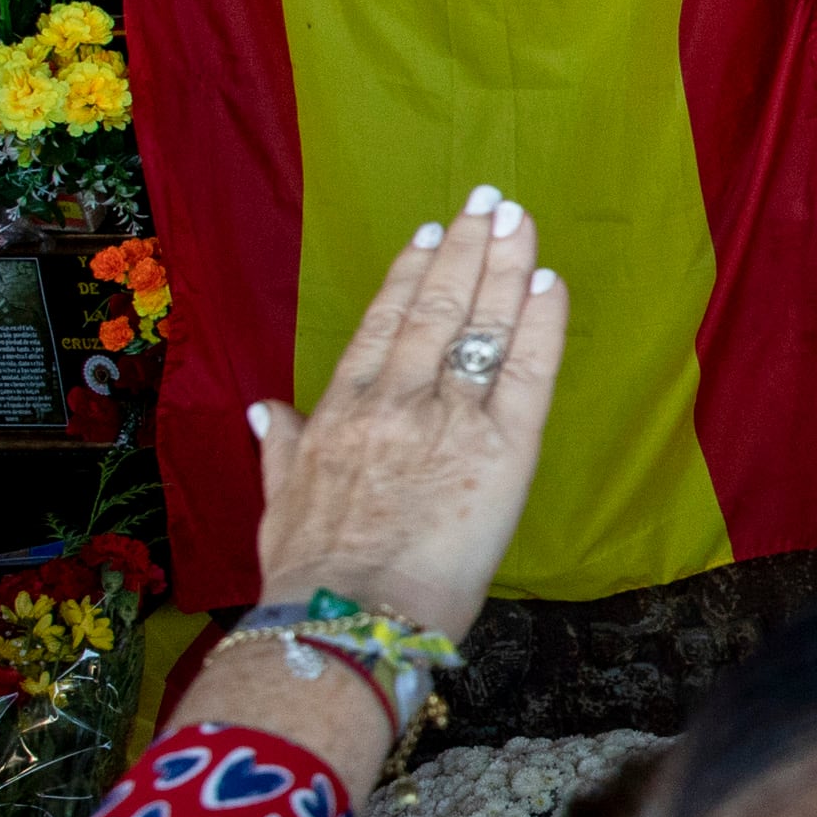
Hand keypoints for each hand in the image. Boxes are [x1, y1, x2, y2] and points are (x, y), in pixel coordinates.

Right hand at [249, 188, 568, 646]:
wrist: (346, 616)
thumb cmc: (309, 575)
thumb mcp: (278, 503)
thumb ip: (281, 450)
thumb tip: (266, 412)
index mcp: (343, 410)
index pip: (382, 324)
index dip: (409, 274)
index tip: (428, 235)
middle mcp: (397, 400)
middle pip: (437, 307)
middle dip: (466, 249)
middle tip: (488, 201)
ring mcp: (449, 417)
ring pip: (481, 325)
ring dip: (504, 266)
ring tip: (519, 219)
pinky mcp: (502, 447)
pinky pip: (527, 371)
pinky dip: (541, 324)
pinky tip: (549, 282)